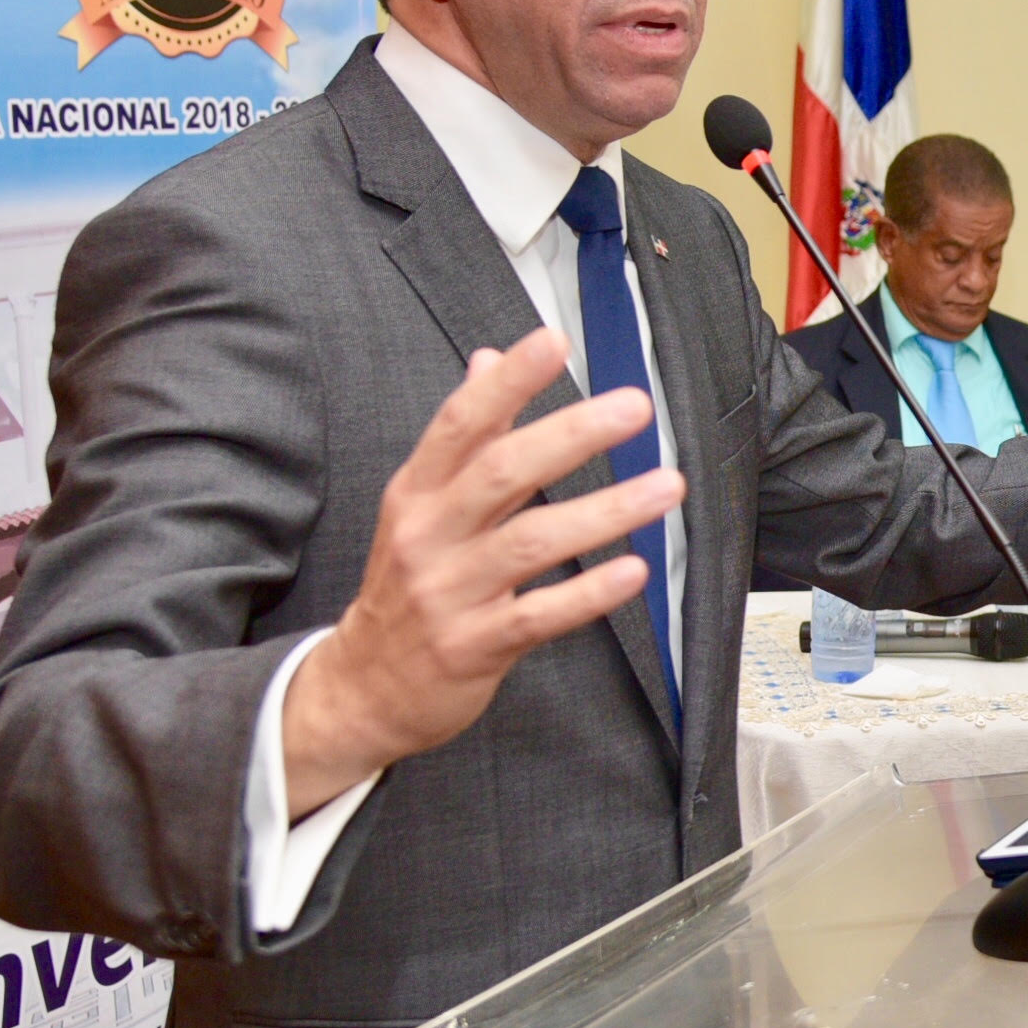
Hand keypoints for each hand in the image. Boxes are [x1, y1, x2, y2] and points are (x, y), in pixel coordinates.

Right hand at [283, 331, 682, 814]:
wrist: (362, 686)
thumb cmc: (405, 586)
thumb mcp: (419, 506)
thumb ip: (463, 437)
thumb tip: (488, 360)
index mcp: (417, 492)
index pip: (460, 423)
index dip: (507, 382)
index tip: (553, 341)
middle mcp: (428, 535)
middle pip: (501, 473)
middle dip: (571, 434)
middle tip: (633, 407)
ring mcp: (449, 593)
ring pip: (531, 542)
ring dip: (605, 510)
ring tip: (665, 487)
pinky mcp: (474, 646)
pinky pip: (538, 616)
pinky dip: (587, 592)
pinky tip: (634, 572)